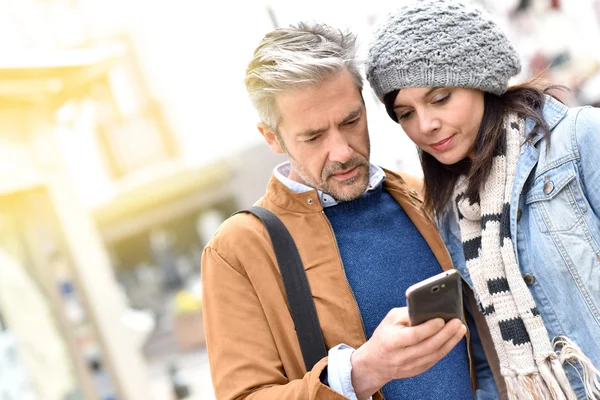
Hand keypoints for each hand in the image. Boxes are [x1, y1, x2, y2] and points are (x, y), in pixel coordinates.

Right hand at [350, 307, 466, 399]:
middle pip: (429, 346)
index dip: (429, 328)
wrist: (375, 362)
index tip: (441, 319)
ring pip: (435, 354)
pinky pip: (435, 359)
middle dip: (446, 333)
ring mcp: (411, 366)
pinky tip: (453, 338)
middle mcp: (402, 356)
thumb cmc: (384, 336)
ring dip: (450, 341)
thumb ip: (407, 314)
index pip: (414, 335)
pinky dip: (446, 348)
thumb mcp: (389, 320)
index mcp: (392, 341)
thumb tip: (428, 308)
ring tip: (460, 329)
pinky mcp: (418, 370)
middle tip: (457, 322)